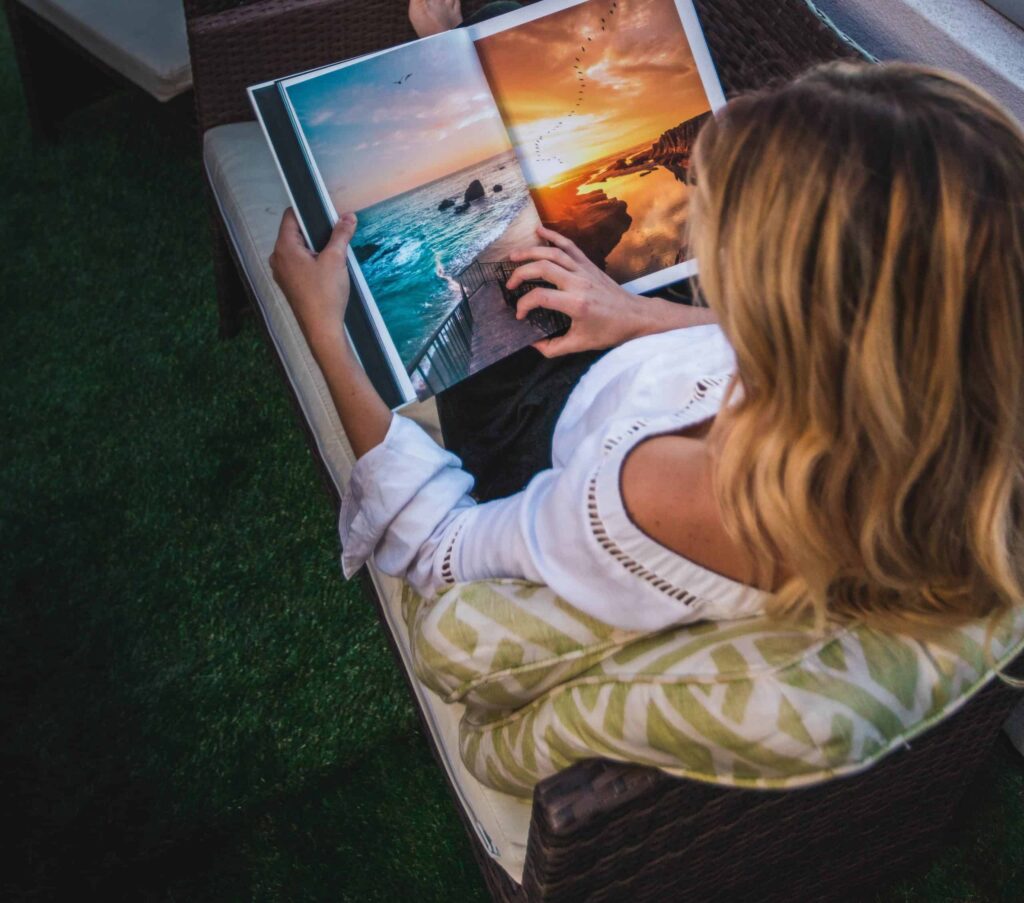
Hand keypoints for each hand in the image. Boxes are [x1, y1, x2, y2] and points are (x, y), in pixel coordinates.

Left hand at [270, 209, 355, 347]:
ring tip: (333, 256)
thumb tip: (348, 217)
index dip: (308, 211)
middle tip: (334, 237)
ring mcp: (282, 273)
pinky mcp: (290, 284)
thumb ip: (341, 234)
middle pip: (296, 232)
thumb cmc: (325, 295)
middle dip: (315, 231)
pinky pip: (299, 264)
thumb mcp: (336, 259)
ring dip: (316, 248)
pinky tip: (328, 271)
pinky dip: (312, 262)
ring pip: (299, 249)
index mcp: (284, 248)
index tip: (325, 212)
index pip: (291, 216)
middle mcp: (278, 259)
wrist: (322, 328)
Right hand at [507, 225, 649, 356]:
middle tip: (509, 284)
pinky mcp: (589, 264)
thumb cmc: (609, 331)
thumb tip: (532, 343)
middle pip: (543, 268)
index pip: (540, 297)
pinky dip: (554, 236)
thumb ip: (553, 347)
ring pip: (553, 253)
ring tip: (512, 256)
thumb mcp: (580, 345)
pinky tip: (540, 230)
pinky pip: (569, 246)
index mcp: (576, 304)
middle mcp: (579, 282)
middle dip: (521, 273)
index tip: (519, 315)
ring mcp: (584, 270)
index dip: (524, 305)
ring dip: (531, 251)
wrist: (635, 316)